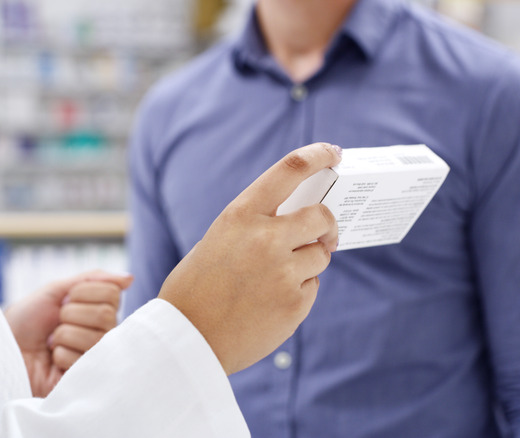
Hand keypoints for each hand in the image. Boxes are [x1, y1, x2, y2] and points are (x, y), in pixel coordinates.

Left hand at [4, 270, 132, 396]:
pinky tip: (54, 362)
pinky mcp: (86, 378)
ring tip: (52, 345)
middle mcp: (105, 333)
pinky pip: (81, 360)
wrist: (3, 349)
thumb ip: (91, 280)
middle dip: (70, 314)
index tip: (64, 301)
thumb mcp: (55, 292)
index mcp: (99, 310)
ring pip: (94, 337)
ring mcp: (97, 356)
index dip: (82, 293)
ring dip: (63, 336)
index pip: (112, 293)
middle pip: (106, 314)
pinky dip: (60, 356)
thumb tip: (129, 278)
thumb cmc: (25, 321)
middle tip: (56, 324)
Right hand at [159, 142, 341, 374]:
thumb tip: (296, 224)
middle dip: (327, 223)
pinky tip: (270, 302)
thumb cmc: (195, 288)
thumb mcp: (217, 241)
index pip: (290, 169)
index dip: (318, 155)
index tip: (333, 153)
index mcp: (240, 215)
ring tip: (277, 277)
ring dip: (308, 261)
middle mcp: (265, 238)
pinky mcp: (294, 303)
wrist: (186, 339)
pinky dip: (298, 291)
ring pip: (320, 255)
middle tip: (323, 232)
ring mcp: (283, 272)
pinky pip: (312, 286)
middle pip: (322, 215)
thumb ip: (254, 227)